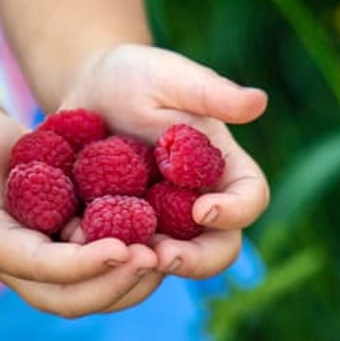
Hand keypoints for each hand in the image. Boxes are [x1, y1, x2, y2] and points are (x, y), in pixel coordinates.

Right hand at [0, 104, 158, 317]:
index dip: (82, 265)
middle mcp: (23, 266)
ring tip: (167, 253)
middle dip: (114, 284)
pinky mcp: (73, 255)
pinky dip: (137, 266)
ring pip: (96, 294)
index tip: (123, 248)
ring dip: (132, 281)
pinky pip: (109, 274)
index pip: (41, 268)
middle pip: (71, 297)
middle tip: (153, 257)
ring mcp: (50, 265)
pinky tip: (167, 241)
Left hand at [58, 44, 268, 281]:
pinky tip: (80, 244)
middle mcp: (201, 202)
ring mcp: (164, 223)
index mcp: (224, 167)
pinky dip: (108, 257)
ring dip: (150, 265)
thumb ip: (210, 92)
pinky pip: (124, 256)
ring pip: (172, 260)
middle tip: (160, 256)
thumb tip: (259, 101)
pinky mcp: (126, 232)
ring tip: (118, 255)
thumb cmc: (136, 75)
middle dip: (195, 259)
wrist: (87, 92)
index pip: (251, 197)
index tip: (202, 209)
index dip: (236, 211)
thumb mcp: (170, 76)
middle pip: (220, 247)